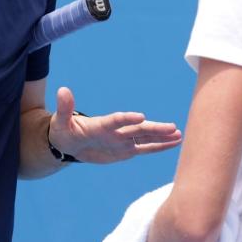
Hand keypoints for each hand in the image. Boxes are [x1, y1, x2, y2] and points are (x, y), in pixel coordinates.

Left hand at [48, 86, 181, 163]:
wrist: (70, 143)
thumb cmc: (64, 130)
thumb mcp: (61, 121)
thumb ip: (65, 107)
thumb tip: (62, 90)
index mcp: (101, 124)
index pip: (116, 121)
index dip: (127, 119)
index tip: (141, 117)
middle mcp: (116, 131)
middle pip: (137, 130)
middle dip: (155, 129)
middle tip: (172, 127)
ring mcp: (122, 140)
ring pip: (145, 138)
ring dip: (161, 137)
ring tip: (179, 134)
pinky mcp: (125, 151)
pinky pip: (144, 149)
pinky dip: (159, 146)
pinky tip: (174, 143)